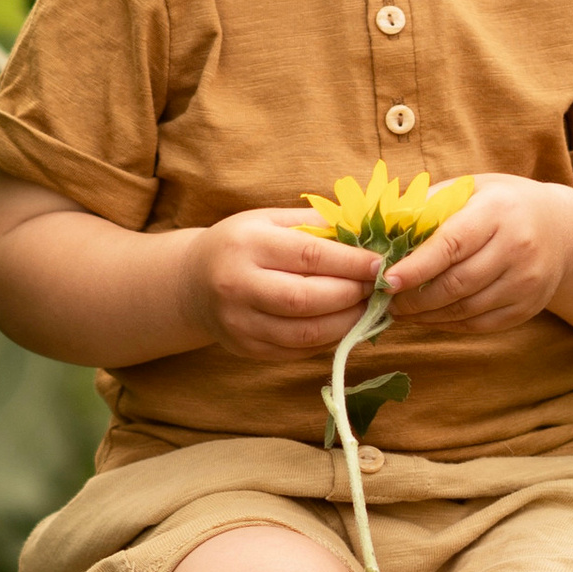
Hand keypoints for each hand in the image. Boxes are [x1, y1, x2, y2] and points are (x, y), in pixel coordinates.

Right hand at [184, 208, 380, 360]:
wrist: (192, 281)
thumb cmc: (242, 243)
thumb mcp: (270, 220)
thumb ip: (316, 224)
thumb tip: (368, 232)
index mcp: (247, 244)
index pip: (309, 256)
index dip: (350, 263)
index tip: (380, 264)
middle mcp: (237, 285)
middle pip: (306, 299)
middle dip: (350, 295)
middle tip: (377, 289)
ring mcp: (238, 322)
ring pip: (303, 333)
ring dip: (345, 323)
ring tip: (366, 309)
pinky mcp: (244, 348)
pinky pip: (296, 351)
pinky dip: (327, 341)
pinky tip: (343, 325)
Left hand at [385, 173, 572, 332]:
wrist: (562, 230)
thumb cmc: (502, 204)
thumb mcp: (471, 189)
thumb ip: (429, 205)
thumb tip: (383, 227)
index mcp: (498, 212)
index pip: (452, 245)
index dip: (416, 267)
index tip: (386, 280)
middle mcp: (518, 247)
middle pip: (457, 284)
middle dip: (414, 298)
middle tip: (383, 300)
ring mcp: (527, 282)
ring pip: (466, 309)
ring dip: (426, 315)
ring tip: (399, 311)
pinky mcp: (528, 307)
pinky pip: (480, 324)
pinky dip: (448, 324)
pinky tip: (428, 317)